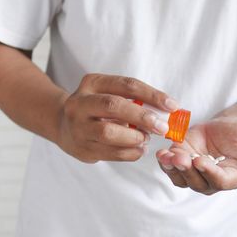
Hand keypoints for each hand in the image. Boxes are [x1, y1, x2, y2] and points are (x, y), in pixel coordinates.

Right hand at [57, 73, 178, 162]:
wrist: (63, 126)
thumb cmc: (97, 109)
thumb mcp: (110, 95)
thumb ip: (135, 100)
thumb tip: (168, 111)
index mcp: (92, 83)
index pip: (127, 85)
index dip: (152, 95)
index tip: (172, 105)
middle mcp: (80, 103)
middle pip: (114, 106)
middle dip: (143, 117)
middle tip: (162, 127)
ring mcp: (78, 127)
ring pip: (109, 133)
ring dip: (135, 137)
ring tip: (146, 139)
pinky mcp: (82, 148)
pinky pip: (111, 153)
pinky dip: (130, 153)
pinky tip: (139, 149)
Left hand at [156, 116, 236, 194]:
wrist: (228, 128)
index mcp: (234, 176)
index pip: (221, 181)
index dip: (210, 173)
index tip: (199, 161)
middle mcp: (214, 180)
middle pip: (198, 183)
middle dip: (187, 170)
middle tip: (180, 157)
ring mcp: (196, 175)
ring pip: (182, 179)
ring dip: (173, 169)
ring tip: (167, 155)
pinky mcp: (183, 165)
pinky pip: (172, 171)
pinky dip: (165, 164)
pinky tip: (162, 154)